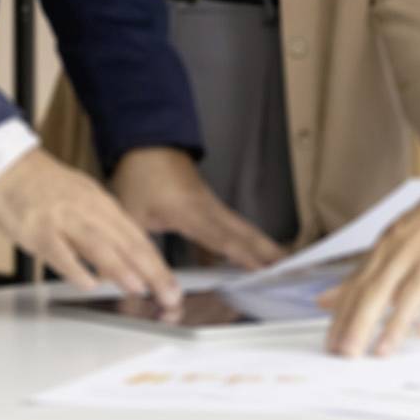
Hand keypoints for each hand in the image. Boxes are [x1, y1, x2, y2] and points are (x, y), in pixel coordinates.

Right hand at [0, 147, 182, 305]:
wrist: (11, 168)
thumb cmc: (48, 189)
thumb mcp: (84, 202)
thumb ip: (104, 230)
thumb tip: (125, 261)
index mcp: (103, 205)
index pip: (137, 238)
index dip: (157, 264)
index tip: (172, 286)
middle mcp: (89, 210)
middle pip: (125, 242)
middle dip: (150, 271)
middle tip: (168, 295)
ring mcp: (64, 219)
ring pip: (98, 245)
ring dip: (120, 268)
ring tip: (139, 288)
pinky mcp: (38, 229)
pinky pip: (59, 251)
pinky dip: (75, 268)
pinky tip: (89, 284)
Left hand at [110, 146, 283, 271]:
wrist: (148, 138)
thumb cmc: (138, 175)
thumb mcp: (128, 214)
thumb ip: (136, 250)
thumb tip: (137, 281)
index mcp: (189, 212)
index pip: (221, 239)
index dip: (244, 256)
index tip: (264, 270)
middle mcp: (207, 208)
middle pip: (243, 233)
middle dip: (268, 251)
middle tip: (290, 267)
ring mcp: (210, 205)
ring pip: (241, 229)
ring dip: (261, 247)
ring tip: (283, 264)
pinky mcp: (208, 205)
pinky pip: (230, 227)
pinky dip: (242, 242)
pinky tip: (246, 260)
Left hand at [320, 176, 419, 356]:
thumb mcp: (391, 241)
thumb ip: (361, 274)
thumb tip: (324, 301)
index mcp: (387, 246)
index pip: (358, 285)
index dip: (343, 316)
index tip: (331, 345)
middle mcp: (407, 251)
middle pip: (378, 290)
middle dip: (360, 322)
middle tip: (347, 353)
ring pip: (411, 292)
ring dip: (395, 324)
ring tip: (381, 351)